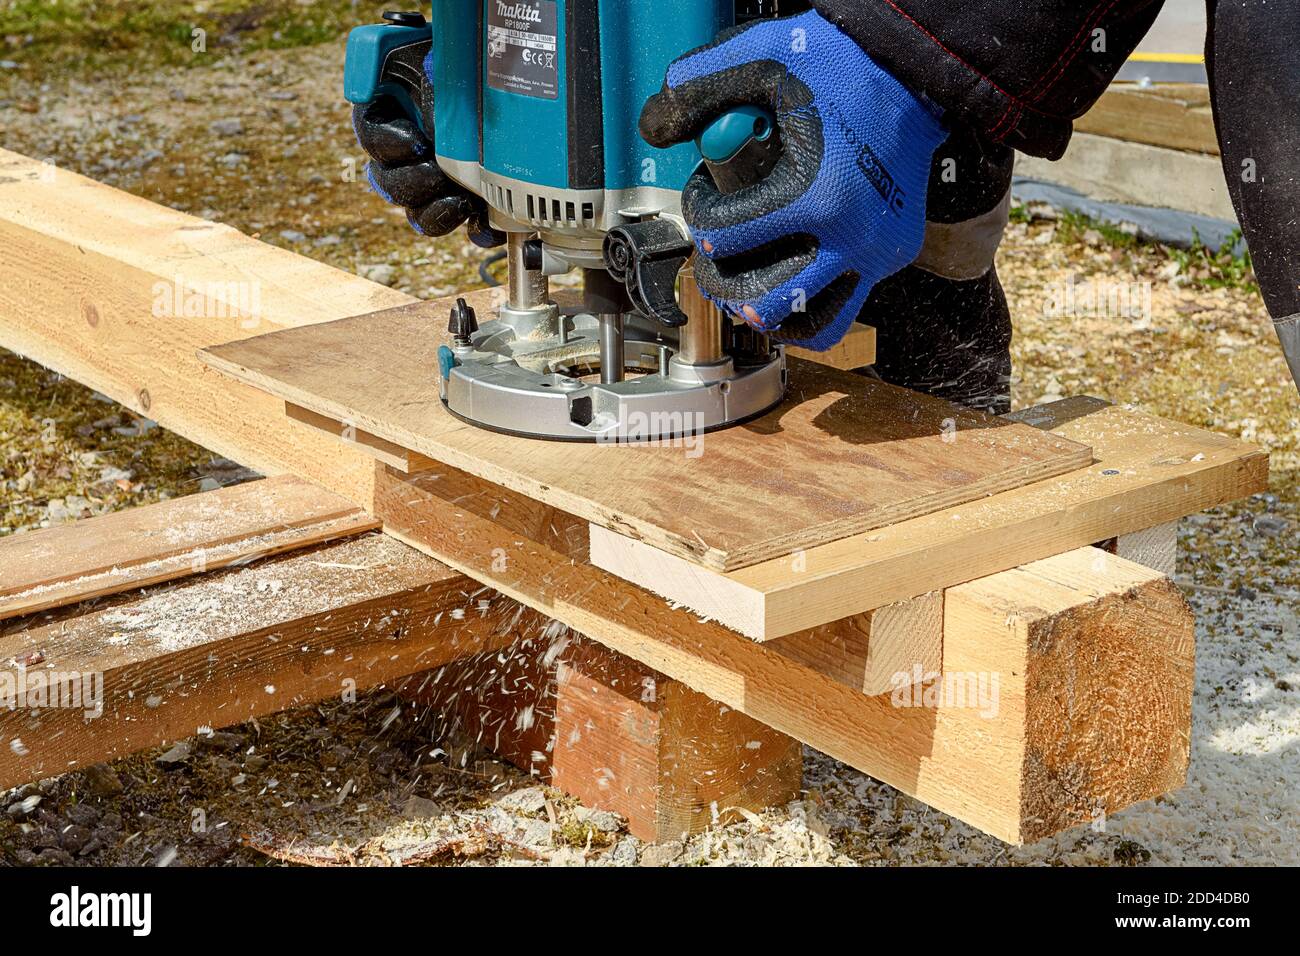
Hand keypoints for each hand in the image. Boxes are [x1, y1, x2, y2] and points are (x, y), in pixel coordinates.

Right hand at [351, 53, 500, 245]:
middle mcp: (406, 154)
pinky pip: (465, 227)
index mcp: (389, 113)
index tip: (417, 144)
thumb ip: (424, 80)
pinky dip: (477, 230)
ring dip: (436, 212)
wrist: (505, 75)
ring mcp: (435, 181)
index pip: (372, 134)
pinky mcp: (466, 200)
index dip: (389, 144)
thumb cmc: (468, 59)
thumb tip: (419, 117)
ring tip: (462, 201)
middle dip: (414, 183)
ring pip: (418, 213)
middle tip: (438, 174)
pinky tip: (486, 224)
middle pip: (389, 183)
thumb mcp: (442, 57)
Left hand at [640, 11, 947, 349]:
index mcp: (816, 196)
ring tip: (745, 286)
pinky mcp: (893, 257)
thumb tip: (656, 127)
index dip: (698, 215)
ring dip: (764, 312)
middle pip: (759, 301)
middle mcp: (850, 237)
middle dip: (721, 281)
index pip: (725, 237)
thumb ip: (702, 87)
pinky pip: (843, 310)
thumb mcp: (766, 58)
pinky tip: (785, 291)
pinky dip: (806, 313)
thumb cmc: (846, 66)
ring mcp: (875, 253)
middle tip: (714, 254)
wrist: (918, 75)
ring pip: (807, 326)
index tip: (703, 197)